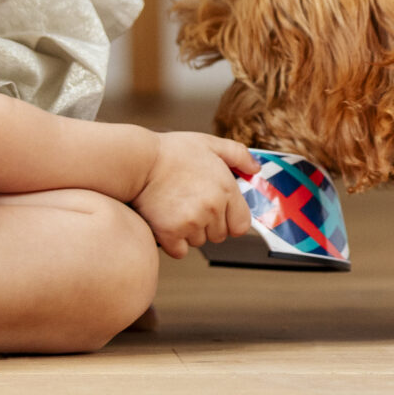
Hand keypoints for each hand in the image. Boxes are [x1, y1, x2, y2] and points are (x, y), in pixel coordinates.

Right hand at [132, 132, 257, 258]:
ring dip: (189, 231)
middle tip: (190, 202)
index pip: (241, 225)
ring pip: (198, 242)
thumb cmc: (171, 152)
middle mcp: (212, 208)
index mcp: (225, 189)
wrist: (138, 160)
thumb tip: (255, 170)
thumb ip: (238, 155)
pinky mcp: (170, 233)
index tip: (218, 211)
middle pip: (219, 235)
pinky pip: (180, 251)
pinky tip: (166, 220)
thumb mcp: (210, 143)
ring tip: (176, 207)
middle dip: (208, 224)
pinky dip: (173, 241)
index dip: (230, 219)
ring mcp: (191, 222)